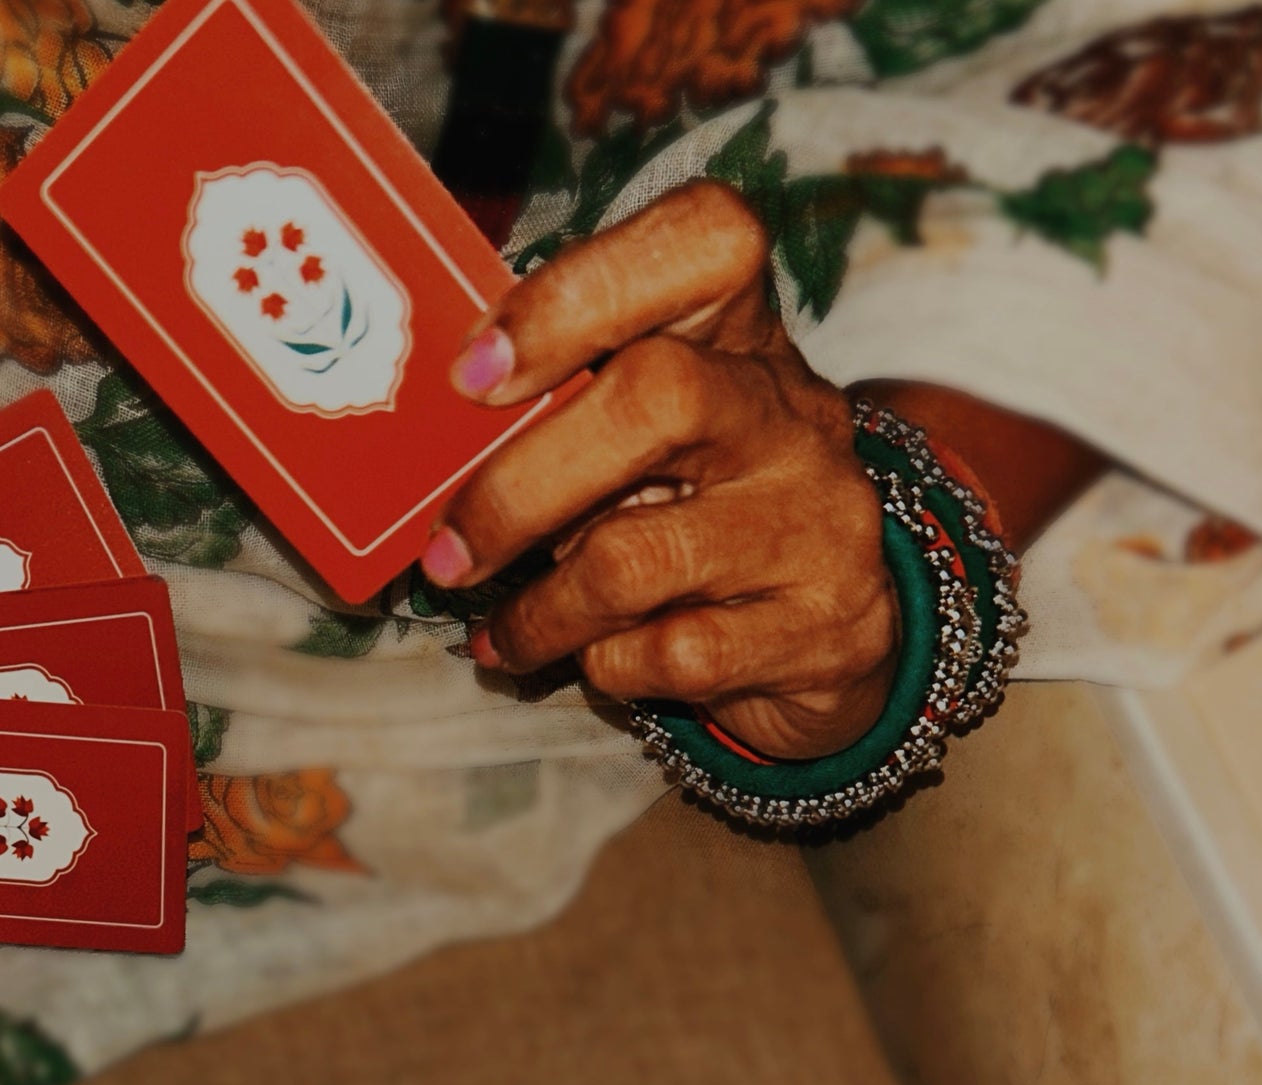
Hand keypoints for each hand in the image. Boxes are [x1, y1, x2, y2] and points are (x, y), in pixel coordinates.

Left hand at [422, 183, 897, 761]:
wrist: (835, 628)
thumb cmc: (696, 511)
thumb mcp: (643, 437)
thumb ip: (560, 413)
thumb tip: (425, 439)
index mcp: (741, 332)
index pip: (703, 240)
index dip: (575, 293)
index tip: (473, 373)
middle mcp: (790, 412)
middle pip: (656, 397)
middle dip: (517, 489)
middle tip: (446, 554)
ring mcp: (814, 519)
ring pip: (640, 556)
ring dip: (540, 609)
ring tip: (502, 634)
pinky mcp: (819, 627)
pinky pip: (672, 655)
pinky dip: (604, 667)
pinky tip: (589, 663)